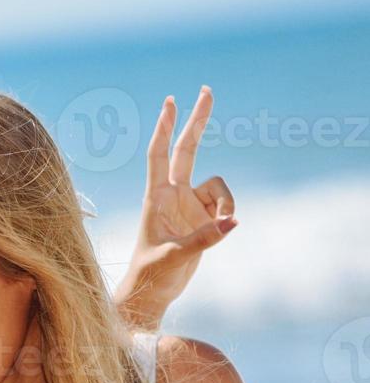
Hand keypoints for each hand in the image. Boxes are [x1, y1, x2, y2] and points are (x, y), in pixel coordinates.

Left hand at [116, 86, 237, 327]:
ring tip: (220, 226)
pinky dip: (229, 215)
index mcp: (155, 198)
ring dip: (227, 200)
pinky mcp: (204, 218)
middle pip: (187, 149)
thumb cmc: (150, 274)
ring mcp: (189, 205)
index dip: (164, 128)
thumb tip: (232, 221)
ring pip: (219, 185)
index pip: (159, 155)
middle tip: (207, 90)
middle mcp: (172, 195)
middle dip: (197, 121)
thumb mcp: (173, 257)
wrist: (153, 292)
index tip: (171, 102)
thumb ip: (203, 239)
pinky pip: (226, 205)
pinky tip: (222, 230)